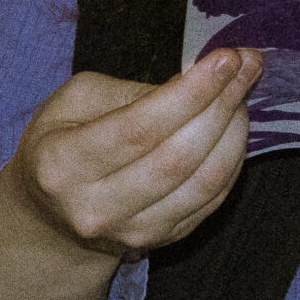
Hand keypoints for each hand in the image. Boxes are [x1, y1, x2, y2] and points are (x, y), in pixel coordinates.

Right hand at [0, 47, 262, 258]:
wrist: (51, 214)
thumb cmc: (63, 142)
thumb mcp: (75, 101)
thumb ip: (132, 91)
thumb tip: (199, 81)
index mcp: (62, 165)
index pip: (140, 128)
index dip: (191, 92)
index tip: (226, 59)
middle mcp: (96, 208)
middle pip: (178, 156)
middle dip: (222, 104)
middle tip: (248, 66)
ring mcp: (132, 231)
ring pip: (204, 181)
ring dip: (235, 131)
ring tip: (242, 93)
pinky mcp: (163, 240)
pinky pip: (213, 198)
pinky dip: (232, 159)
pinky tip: (235, 128)